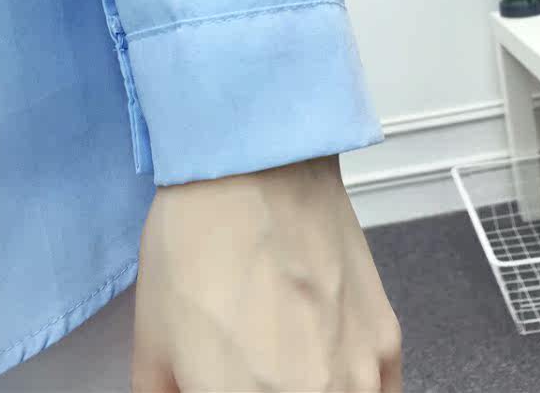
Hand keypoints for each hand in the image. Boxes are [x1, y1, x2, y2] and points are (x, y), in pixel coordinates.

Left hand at [132, 154, 402, 391]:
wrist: (258, 169)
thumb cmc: (195, 244)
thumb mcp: (152, 341)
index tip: (219, 383)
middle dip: (259, 392)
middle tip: (246, 371)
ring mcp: (361, 377)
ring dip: (310, 392)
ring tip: (283, 362)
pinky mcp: (387, 341)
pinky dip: (349, 390)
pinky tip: (323, 363)